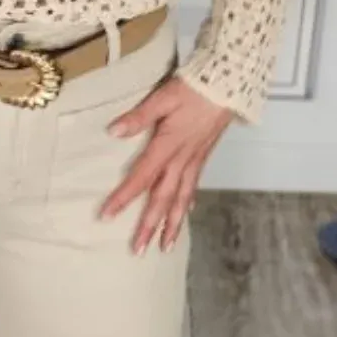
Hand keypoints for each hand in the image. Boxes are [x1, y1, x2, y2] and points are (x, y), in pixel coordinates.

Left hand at [99, 76, 234, 253]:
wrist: (229, 85)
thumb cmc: (194, 88)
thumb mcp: (163, 97)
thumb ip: (139, 116)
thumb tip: (113, 131)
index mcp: (167, 146)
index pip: (141, 177)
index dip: (124, 197)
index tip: (107, 216)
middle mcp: (181, 159)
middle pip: (162, 198)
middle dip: (149, 225)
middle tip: (138, 250)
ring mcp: (195, 160)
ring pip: (181, 199)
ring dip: (172, 224)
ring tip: (164, 246)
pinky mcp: (204, 156)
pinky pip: (194, 186)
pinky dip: (187, 203)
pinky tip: (185, 213)